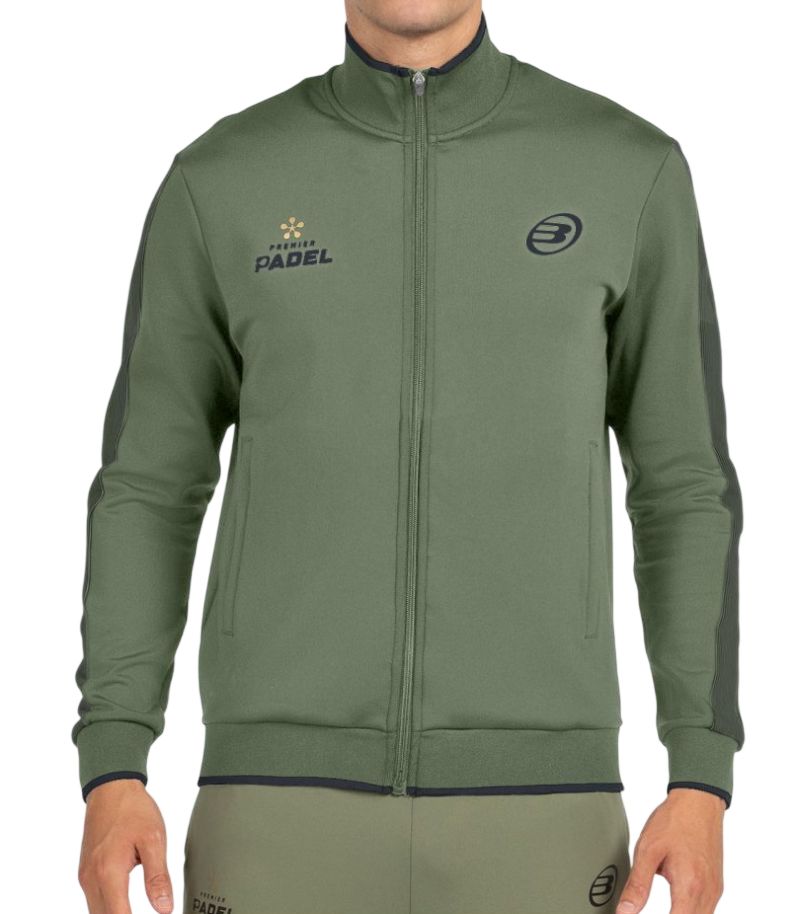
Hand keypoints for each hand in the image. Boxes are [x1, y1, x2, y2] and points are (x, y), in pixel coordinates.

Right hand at [78, 779, 172, 913]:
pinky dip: (108, 908)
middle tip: (151, 912)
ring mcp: (85, 876)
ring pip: (96, 912)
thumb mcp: (154, 839)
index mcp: (109, 872)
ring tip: (136, 909)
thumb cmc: (133, 809)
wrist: (111, 788)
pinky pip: (94, 901)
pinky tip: (124, 906)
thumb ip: (158, 877)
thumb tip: (164, 908)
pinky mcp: (85, 872)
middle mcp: (91, 879)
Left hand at [617, 788, 724, 913]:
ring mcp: (715, 889)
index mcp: (689, 887)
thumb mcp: (647, 850)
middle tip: (643, 910)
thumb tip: (625, 912)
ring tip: (665, 908)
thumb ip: (638, 885)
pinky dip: (690, 912)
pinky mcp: (716, 884)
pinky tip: (676, 906)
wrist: (699, 801)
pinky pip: (706, 910)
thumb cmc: (674, 821)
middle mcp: (707, 893)